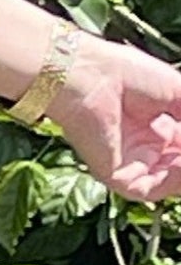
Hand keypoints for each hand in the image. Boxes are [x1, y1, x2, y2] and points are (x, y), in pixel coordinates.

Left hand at [49, 36, 180, 203]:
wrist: (91, 76)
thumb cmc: (130, 74)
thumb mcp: (179, 94)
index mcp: (157, 125)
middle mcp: (145, 146)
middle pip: (180, 166)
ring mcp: (130, 163)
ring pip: (169, 181)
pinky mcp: (115, 176)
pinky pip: (149, 189)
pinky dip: (172, 181)